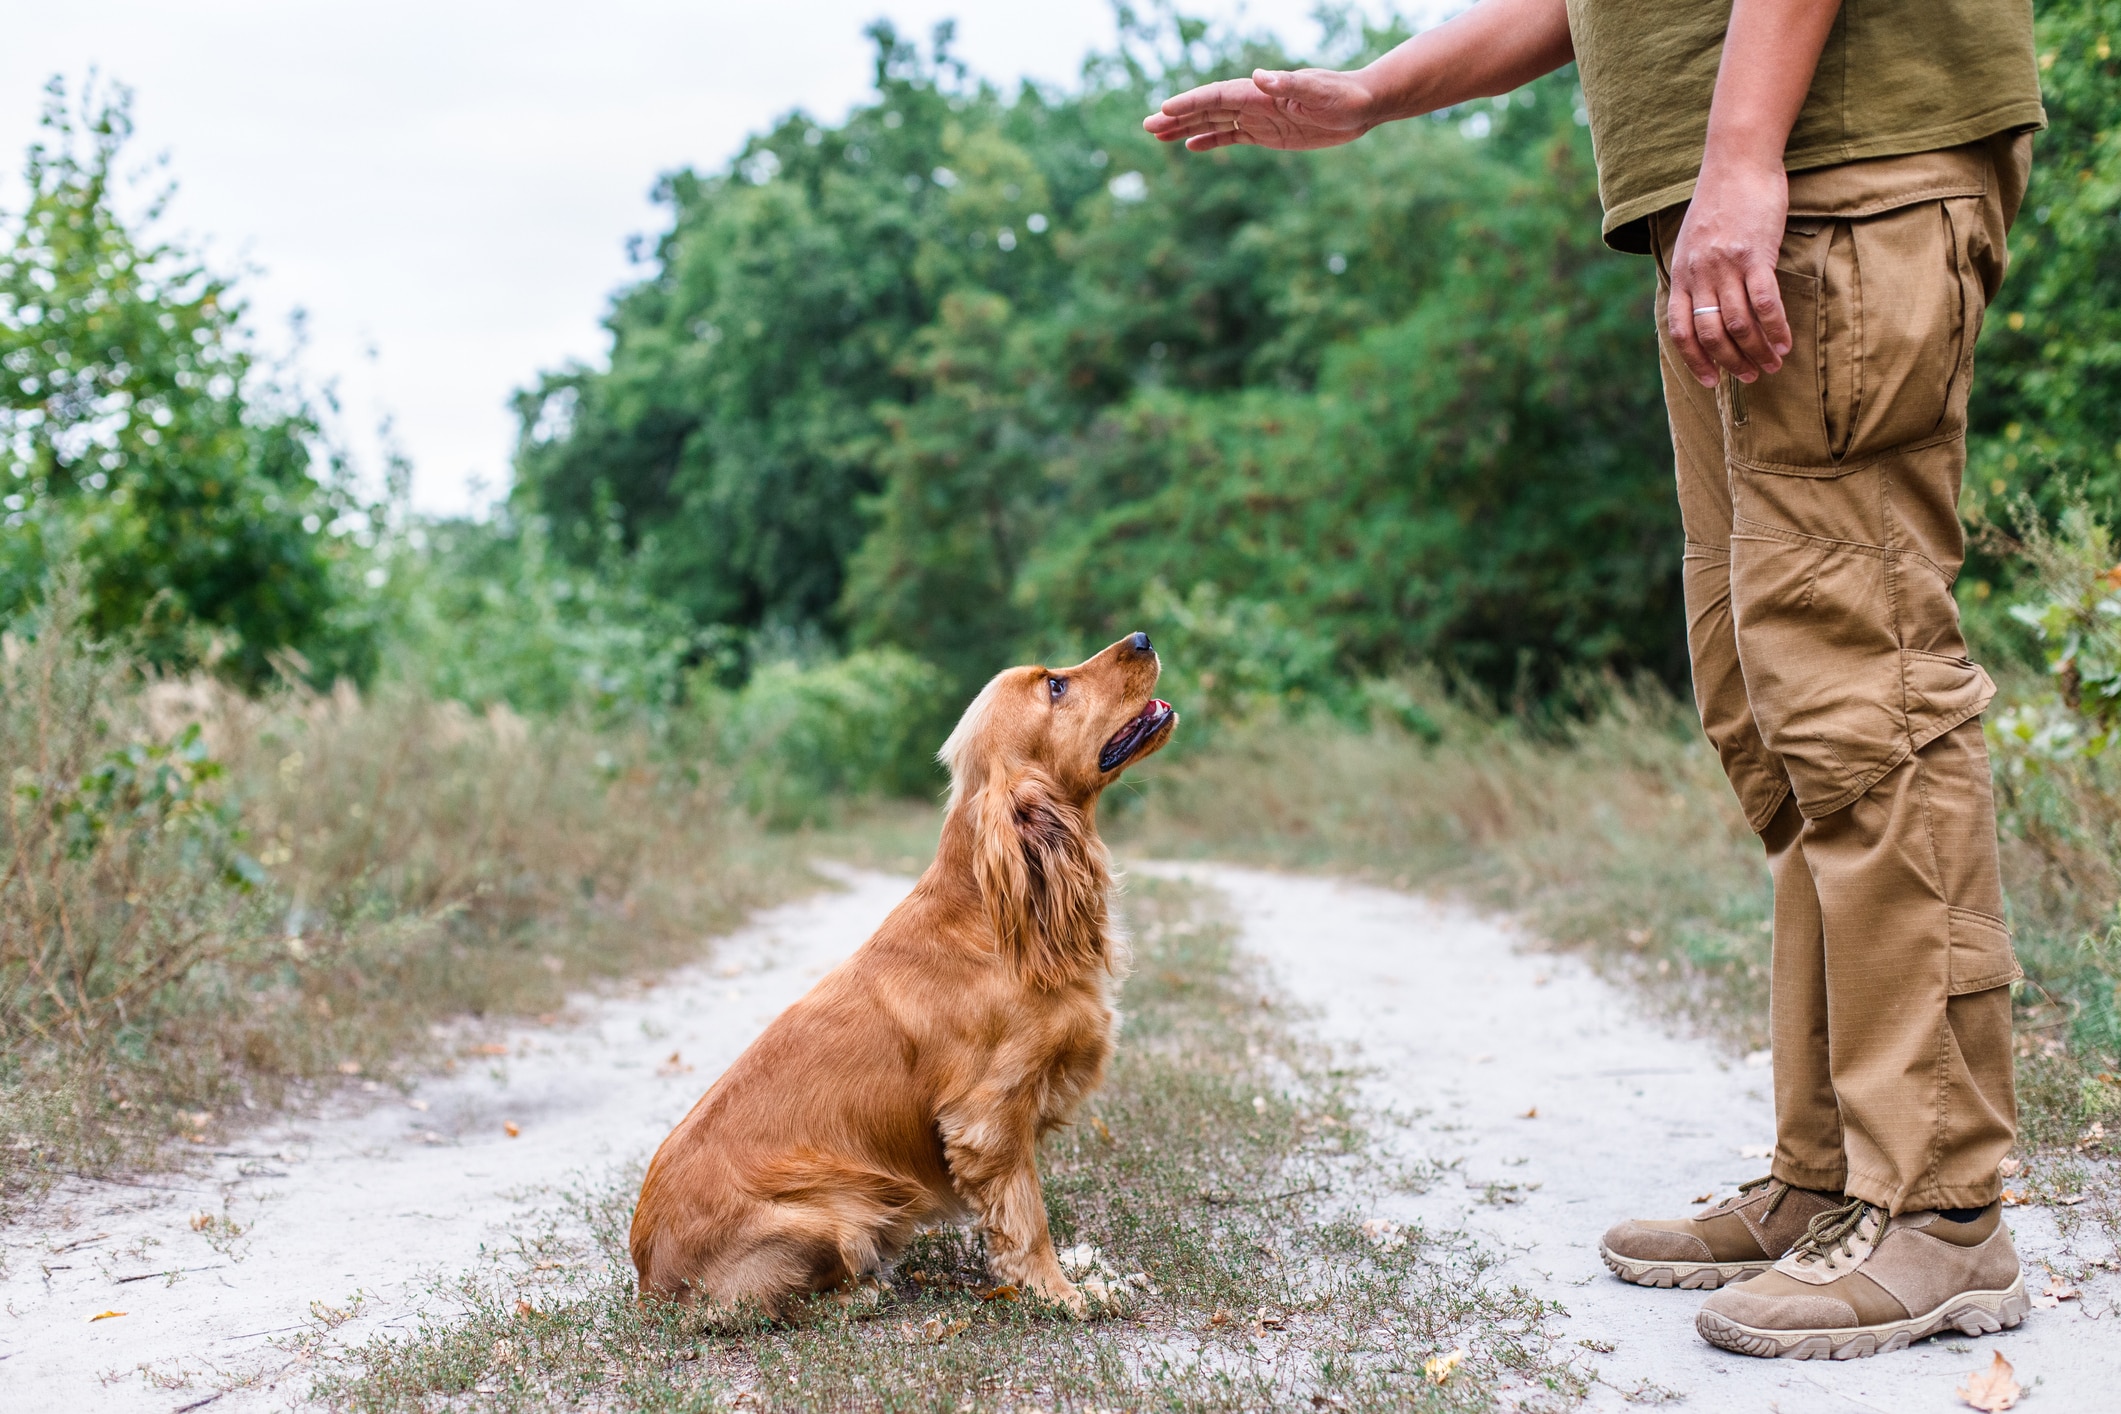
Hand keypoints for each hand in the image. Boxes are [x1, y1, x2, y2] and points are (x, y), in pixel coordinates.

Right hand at [1143, 68, 1380, 151]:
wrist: (1363, 105)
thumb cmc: (1344, 96)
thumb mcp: (1318, 91)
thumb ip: (1289, 83)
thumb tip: (1260, 77)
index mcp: (1261, 92)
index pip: (1217, 97)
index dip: (1190, 103)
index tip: (1164, 110)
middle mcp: (1255, 102)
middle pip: (1208, 109)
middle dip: (1178, 117)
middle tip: (1147, 126)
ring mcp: (1260, 117)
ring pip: (1214, 123)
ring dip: (1186, 128)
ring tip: (1158, 136)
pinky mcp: (1269, 133)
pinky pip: (1232, 136)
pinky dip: (1211, 140)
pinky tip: (1191, 146)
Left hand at [1666, 158, 1794, 386]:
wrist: (1738, 162)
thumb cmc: (1720, 202)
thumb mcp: (1693, 242)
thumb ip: (1694, 274)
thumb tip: (1703, 306)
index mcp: (1681, 275)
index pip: (1680, 331)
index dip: (1695, 361)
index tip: (1709, 382)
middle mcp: (1699, 274)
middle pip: (1712, 334)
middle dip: (1731, 363)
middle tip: (1750, 377)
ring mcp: (1726, 265)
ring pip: (1739, 324)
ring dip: (1757, 351)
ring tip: (1772, 364)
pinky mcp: (1754, 254)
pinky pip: (1764, 303)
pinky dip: (1775, 328)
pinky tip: (1785, 342)